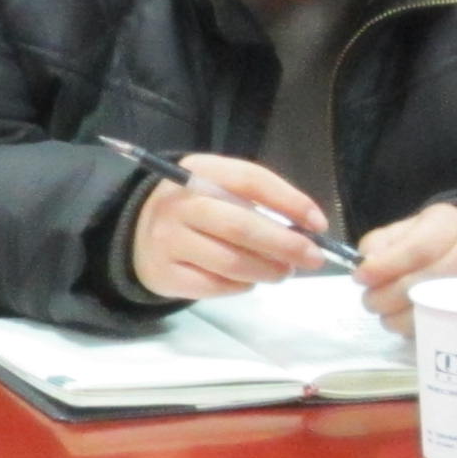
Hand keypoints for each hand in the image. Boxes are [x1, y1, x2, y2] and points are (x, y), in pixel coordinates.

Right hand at [129, 153, 332, 300]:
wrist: (138, 232)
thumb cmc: (196, 208)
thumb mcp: (220, 188)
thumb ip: (259, 201)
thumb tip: (308, 229)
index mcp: (198, 171)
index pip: (250, 181)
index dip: (289, 201)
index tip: (318, 223)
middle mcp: (179, 205)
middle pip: (241, 226)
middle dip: (285, 245)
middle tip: (312, 258)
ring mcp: (169, 241)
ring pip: (231, 262)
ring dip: (268, 270)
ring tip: (283, 271)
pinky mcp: (166, 274)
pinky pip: (215, 286)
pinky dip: (242, 286)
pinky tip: (250, 280)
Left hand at [350, 203, 456, 325]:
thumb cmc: (446, 238)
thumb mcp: (416, 225)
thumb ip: (385, 240)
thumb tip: (366, 263)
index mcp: (449, 229)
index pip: (415, 251)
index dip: (383, 267)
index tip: (360, 278)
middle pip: (418, 286)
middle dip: (382, 297)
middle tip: (369, 300)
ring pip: (426, 314)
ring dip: (395, 318)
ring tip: (387, 311)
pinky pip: (438, 330)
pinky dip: (414, 329)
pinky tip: (407, 318)